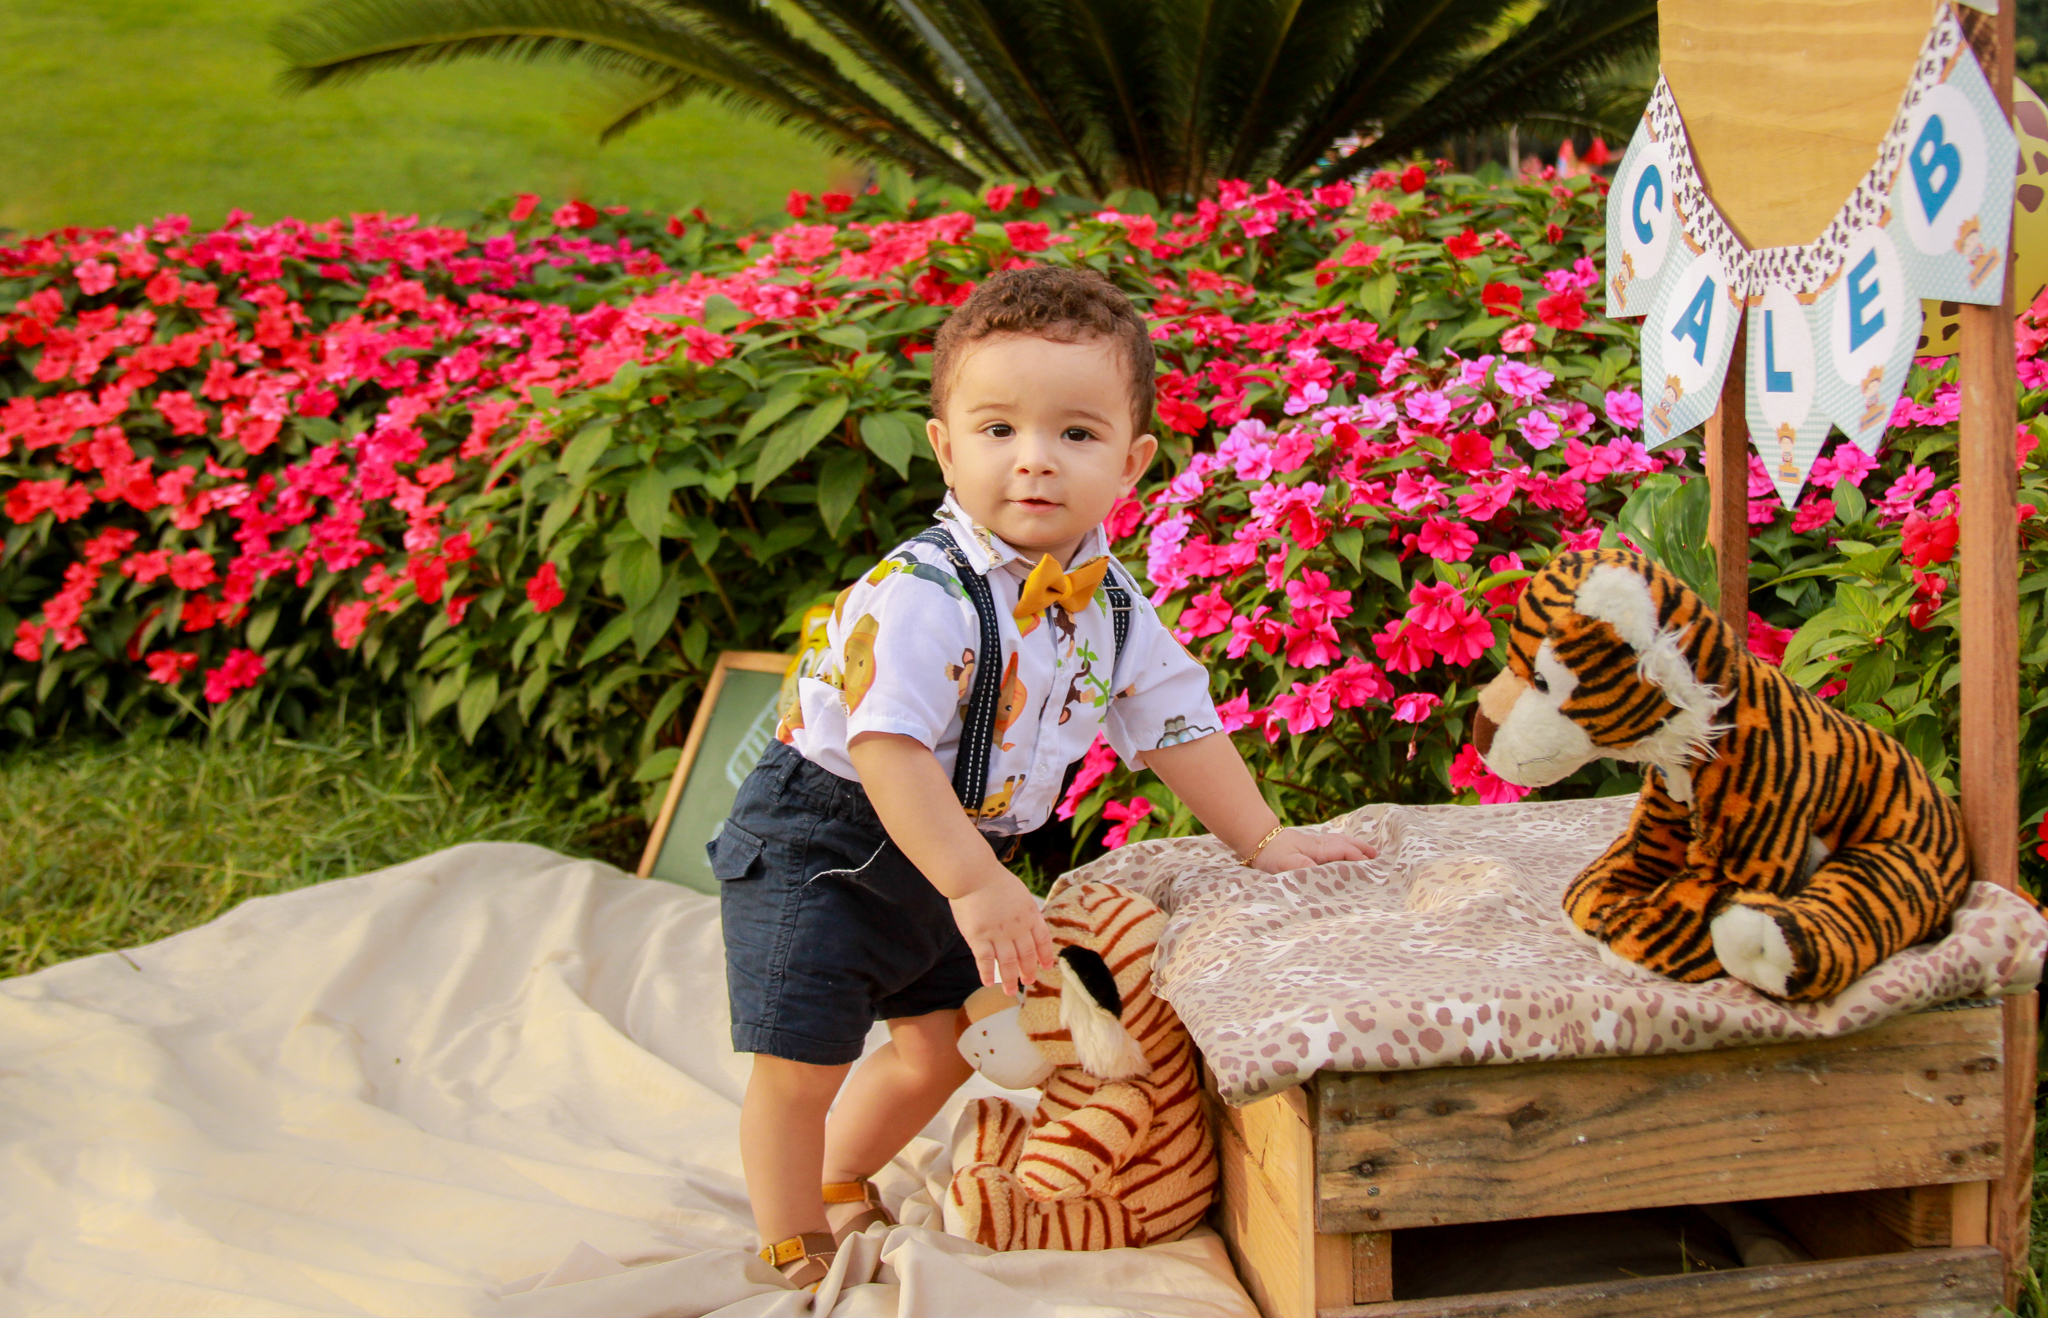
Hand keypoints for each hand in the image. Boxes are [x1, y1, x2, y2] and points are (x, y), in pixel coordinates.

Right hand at [948, 871, 1057, 995]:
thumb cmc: (993, 880)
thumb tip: (1029, 923)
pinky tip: (988, 983)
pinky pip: (984, 960)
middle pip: (1026, 955)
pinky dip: (987, 973)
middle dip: (1028, 971)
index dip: (1045, 955)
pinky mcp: (979, 937)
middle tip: (1028, 982)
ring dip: (1010, 980)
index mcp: (1029, 915)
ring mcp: (998, 934)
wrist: (973, 873)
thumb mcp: (1019, 893)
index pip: (1042, 940)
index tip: (1046, 967)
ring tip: (1011, 992)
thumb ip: (1024, 911)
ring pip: (1007, 963)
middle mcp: (1017, 927)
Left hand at [1252, 828, 1374, 873]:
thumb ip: (1306, 870)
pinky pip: (1332, 846)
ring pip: (1340, 843)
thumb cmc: (1271, 854)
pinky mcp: (1307, 848)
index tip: (1373, 868)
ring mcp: (1314, 845)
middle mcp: (1319, 845)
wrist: (1256, 840)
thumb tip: (1325, 877)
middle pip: (1346, 844)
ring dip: (1355, 847)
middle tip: (1377, 856)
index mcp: (1319, 849)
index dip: (1359, 859)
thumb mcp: (1288, 865)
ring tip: (1367, 853)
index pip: (1345, 852)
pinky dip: (1343, 848)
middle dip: (1362, 849)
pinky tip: (1342, 853)